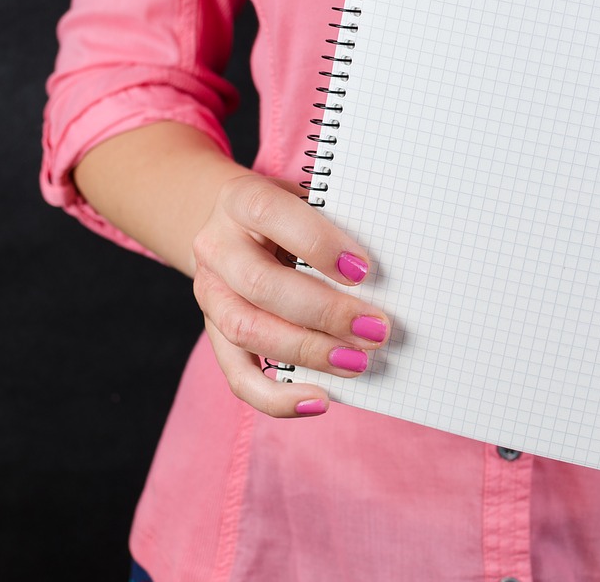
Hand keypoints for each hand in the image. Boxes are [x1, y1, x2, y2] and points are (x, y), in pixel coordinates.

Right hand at [192, 174, 389, 417]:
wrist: (230, 223)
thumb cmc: (287, 214)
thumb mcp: (306, 199)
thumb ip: (336, 225)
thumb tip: (388, 275)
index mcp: (241, 200)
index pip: (273, 215)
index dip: (319, 244)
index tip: (364, 271)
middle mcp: (217, 247)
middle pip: (262, 285)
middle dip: (325, 312)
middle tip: (376, 329)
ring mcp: (211, 294)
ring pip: (248, 331)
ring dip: (308, 352)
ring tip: (358, 362)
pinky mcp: (215, 335)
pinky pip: (239, 376)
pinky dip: (278, 398)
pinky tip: (320, 401)